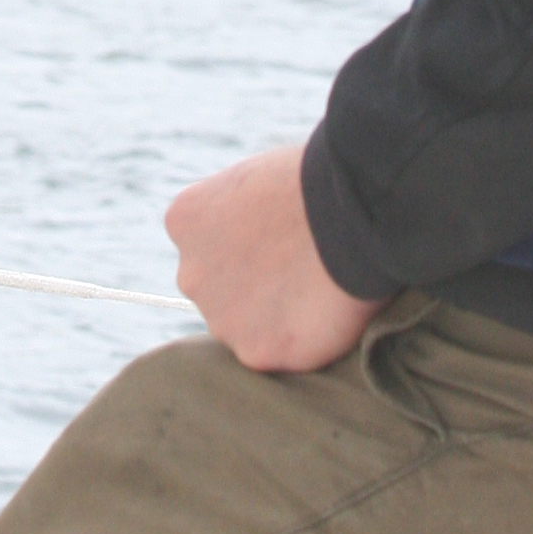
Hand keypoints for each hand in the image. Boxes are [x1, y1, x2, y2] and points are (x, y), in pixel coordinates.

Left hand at [164, 141, 383, 371]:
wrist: (348, 212)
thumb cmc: (313, 181)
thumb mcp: (253, 180)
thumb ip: (238, 214)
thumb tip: (255, 232)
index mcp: (184, 221)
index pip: (205, 247)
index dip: (245, 246)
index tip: (278, 240)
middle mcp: (190, 274)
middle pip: (218, 290)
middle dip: (250, 286)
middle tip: (299, 273)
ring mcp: (220, 317)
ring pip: (243, 327)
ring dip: (272, 318)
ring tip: (316, 292)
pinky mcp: (256, 353)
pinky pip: (275, 353)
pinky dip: (298, 342)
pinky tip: (324, 314)